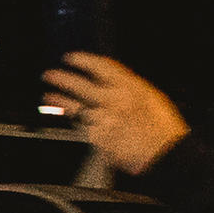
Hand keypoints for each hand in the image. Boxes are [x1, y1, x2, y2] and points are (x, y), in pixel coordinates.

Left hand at [46, 52, 184, 179]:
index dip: (83, 60)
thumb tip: (109, 81)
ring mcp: (104, 120)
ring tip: (48, 96)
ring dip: (58, 100)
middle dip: (61, 78)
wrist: (165, 154)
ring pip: (74, 107)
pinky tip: (63, 115)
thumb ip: (128, 88)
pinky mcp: (97, 138)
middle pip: (80, 86)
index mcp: (131, 87)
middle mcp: (115, 101)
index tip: (71, 58)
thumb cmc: (162, 128)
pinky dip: (71, 119)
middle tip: (49, 75)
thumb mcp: (151, 98)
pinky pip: (79, 125)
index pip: (101, 67)